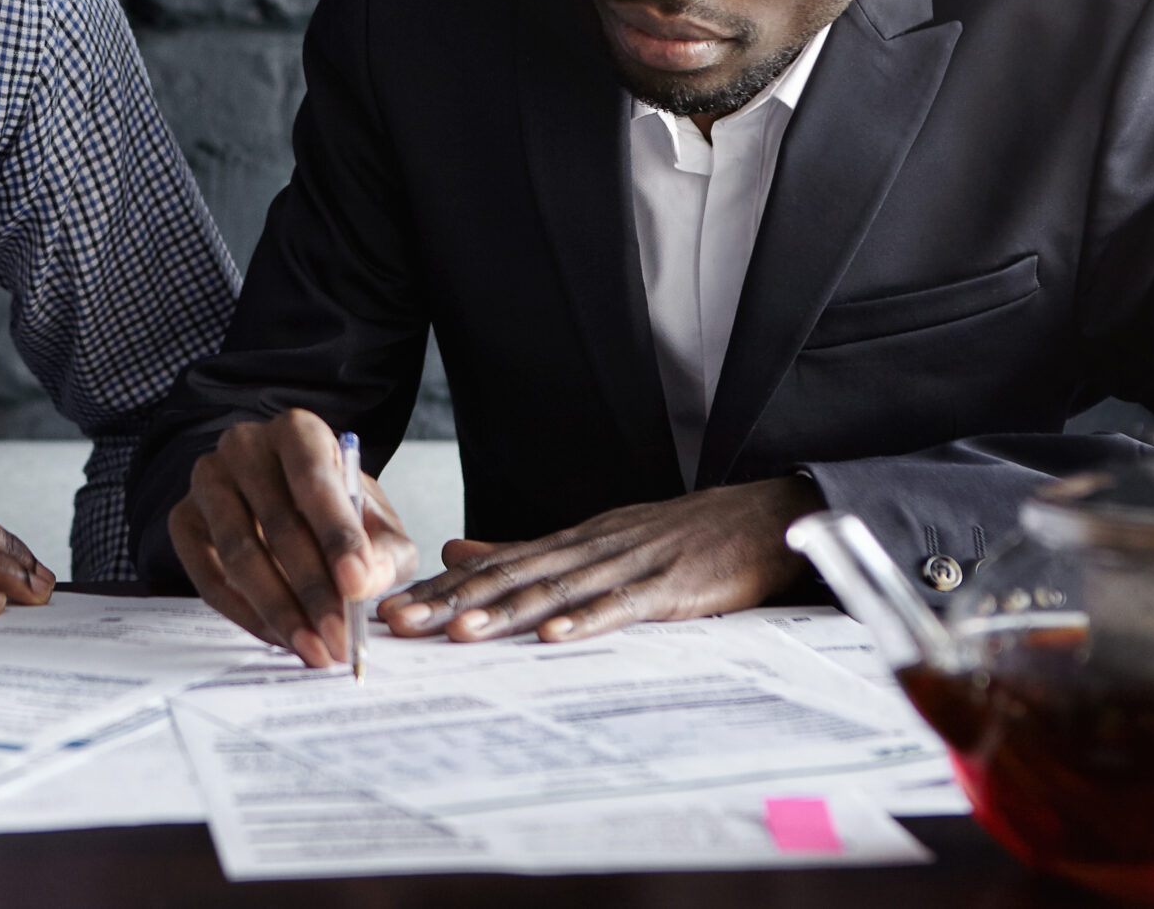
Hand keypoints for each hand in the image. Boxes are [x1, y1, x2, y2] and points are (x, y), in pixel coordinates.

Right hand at [167, 408, 419, 667]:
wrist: (290, 508)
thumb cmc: (338, 514)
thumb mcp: (378, 528)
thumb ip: (384, 554)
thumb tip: (362, 584)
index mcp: (298, 431)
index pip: (314, 480)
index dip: (337, 535)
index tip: (357, 585)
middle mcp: (245, 445)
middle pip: (276, 523)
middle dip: (313, 590)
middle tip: (338, 638)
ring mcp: (207, 480)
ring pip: (239, 553)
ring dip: (278, 610)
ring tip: (313, 648)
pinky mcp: (183, 519)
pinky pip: (207, 576)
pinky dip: (245, 615)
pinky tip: (278, 637)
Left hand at [382, 475, 821, 643]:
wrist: (762, 517)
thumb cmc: (678, 536)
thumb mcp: (596, 539)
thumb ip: (529, 551)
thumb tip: (459, 552)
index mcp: (570, 540)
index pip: (494, 565)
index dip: (441, 587)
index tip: (391, 607)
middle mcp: (589, 547)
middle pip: (511, 576)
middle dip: (452, 601)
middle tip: (400, 623)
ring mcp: (630, 564)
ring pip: (557, 589)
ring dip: (507, 612)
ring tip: (459, 632)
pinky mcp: (671, 587)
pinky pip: (624, 606)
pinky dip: (588, 620)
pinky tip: (555, 636)